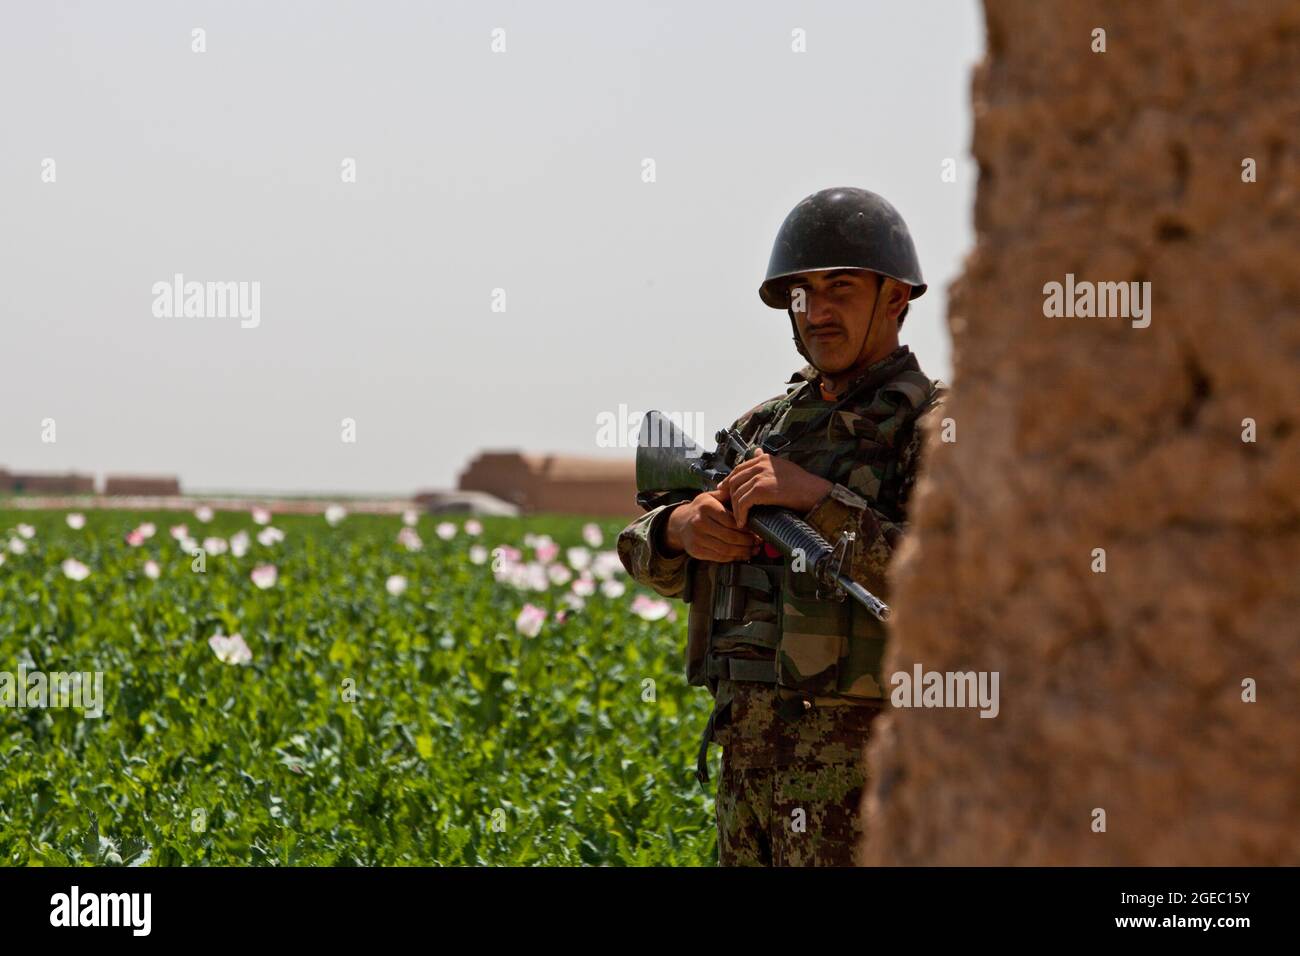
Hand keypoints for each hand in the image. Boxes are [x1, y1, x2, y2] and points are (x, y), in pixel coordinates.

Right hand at [662, 490, 762, 562]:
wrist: (680, 522)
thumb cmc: (701, 509)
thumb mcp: (711, 497)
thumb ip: (728, 495)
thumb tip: (747, 495)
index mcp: (706, 506)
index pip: (732, 521)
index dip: (747, 528)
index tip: (756, 531)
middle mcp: (699, 522)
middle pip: (730, 536)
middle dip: (747, 541)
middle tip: (758, 542)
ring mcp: (697, 538)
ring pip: (726, 549)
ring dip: (743, 551)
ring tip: (752, 549)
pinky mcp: (696, 550)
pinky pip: (719, 557)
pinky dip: (733, 558)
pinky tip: (741, 554)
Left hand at [715, 451, 832, 526]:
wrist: (816, 493)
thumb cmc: (803, 484)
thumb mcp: (783, 467)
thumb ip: (767, 463)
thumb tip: (757, 451)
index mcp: (764, 459)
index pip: (739, 469)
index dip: (729, 482)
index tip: (725, 493)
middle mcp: (760, 464)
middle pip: (734, 480)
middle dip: (729, 496)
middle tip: (728, 509)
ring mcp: (760, 476)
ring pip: (737, 493)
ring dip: (736, 509)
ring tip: (739, 519)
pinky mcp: (761, 489)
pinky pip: (743, 503)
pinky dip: (741, 514)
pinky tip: (743, 523)